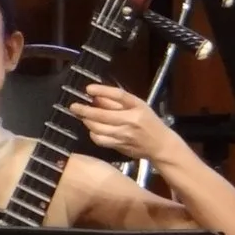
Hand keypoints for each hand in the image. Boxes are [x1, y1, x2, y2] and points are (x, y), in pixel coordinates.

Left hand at [67, 84, 182, 162]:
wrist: (160, 145)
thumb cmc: (149, 122)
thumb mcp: (138, 106)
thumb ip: (117, 102)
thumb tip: (96, 96)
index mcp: (137, 107)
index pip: (119, 95)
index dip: (102, 90)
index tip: (88, 88)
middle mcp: (131, 121)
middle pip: (103, 115)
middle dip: (85, 110)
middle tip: (74, 106)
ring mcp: (124, 135)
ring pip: (98, 128)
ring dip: (87, 121)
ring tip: (81, 116)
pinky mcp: (120, 146)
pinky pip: (101, 140)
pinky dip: (93, 134)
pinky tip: (91, 129)